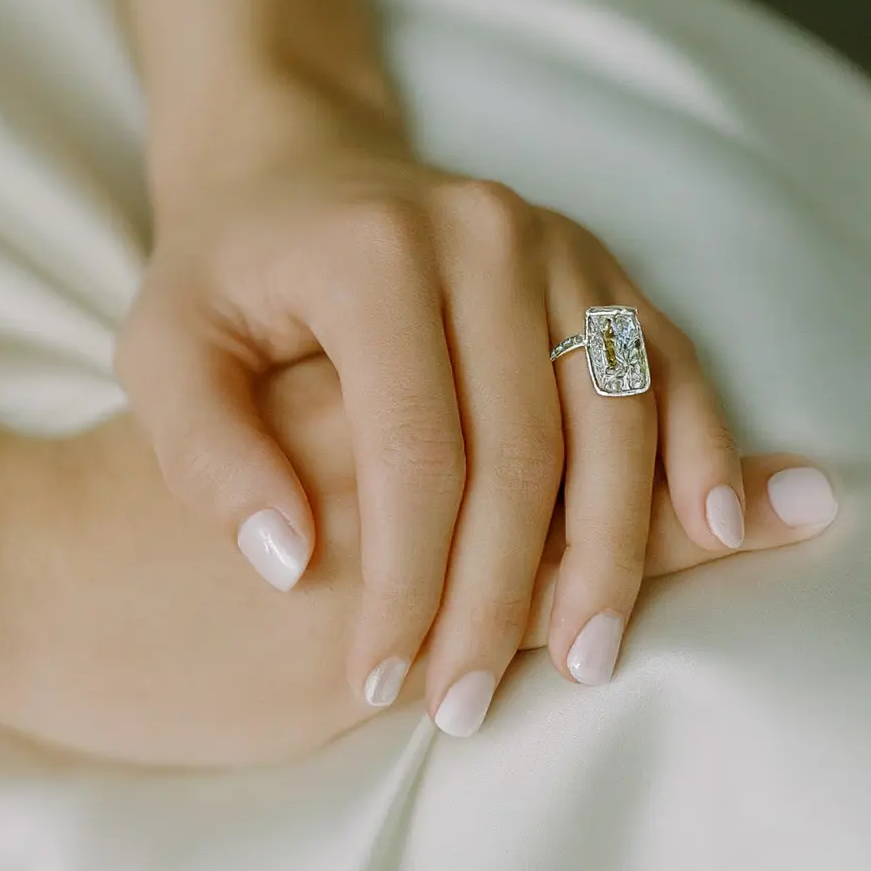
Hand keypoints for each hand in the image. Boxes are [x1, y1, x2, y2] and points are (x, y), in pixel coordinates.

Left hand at [115, 81, 755, 724]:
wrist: (293, 164)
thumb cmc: (220, 270)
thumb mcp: (161, 348)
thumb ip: (205, 451)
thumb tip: (292, 562)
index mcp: (374, 256)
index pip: (412, 451)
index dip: (406, 582)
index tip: (381, 680)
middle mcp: (482, 236)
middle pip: (523, 448)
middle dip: (500, 596)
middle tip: (467, 706)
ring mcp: (552, 243)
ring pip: (617, 415)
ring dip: (612, 550)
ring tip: (586, 655)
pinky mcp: (592, 263)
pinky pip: (665, 363)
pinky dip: (696, 448)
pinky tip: (709, 531)